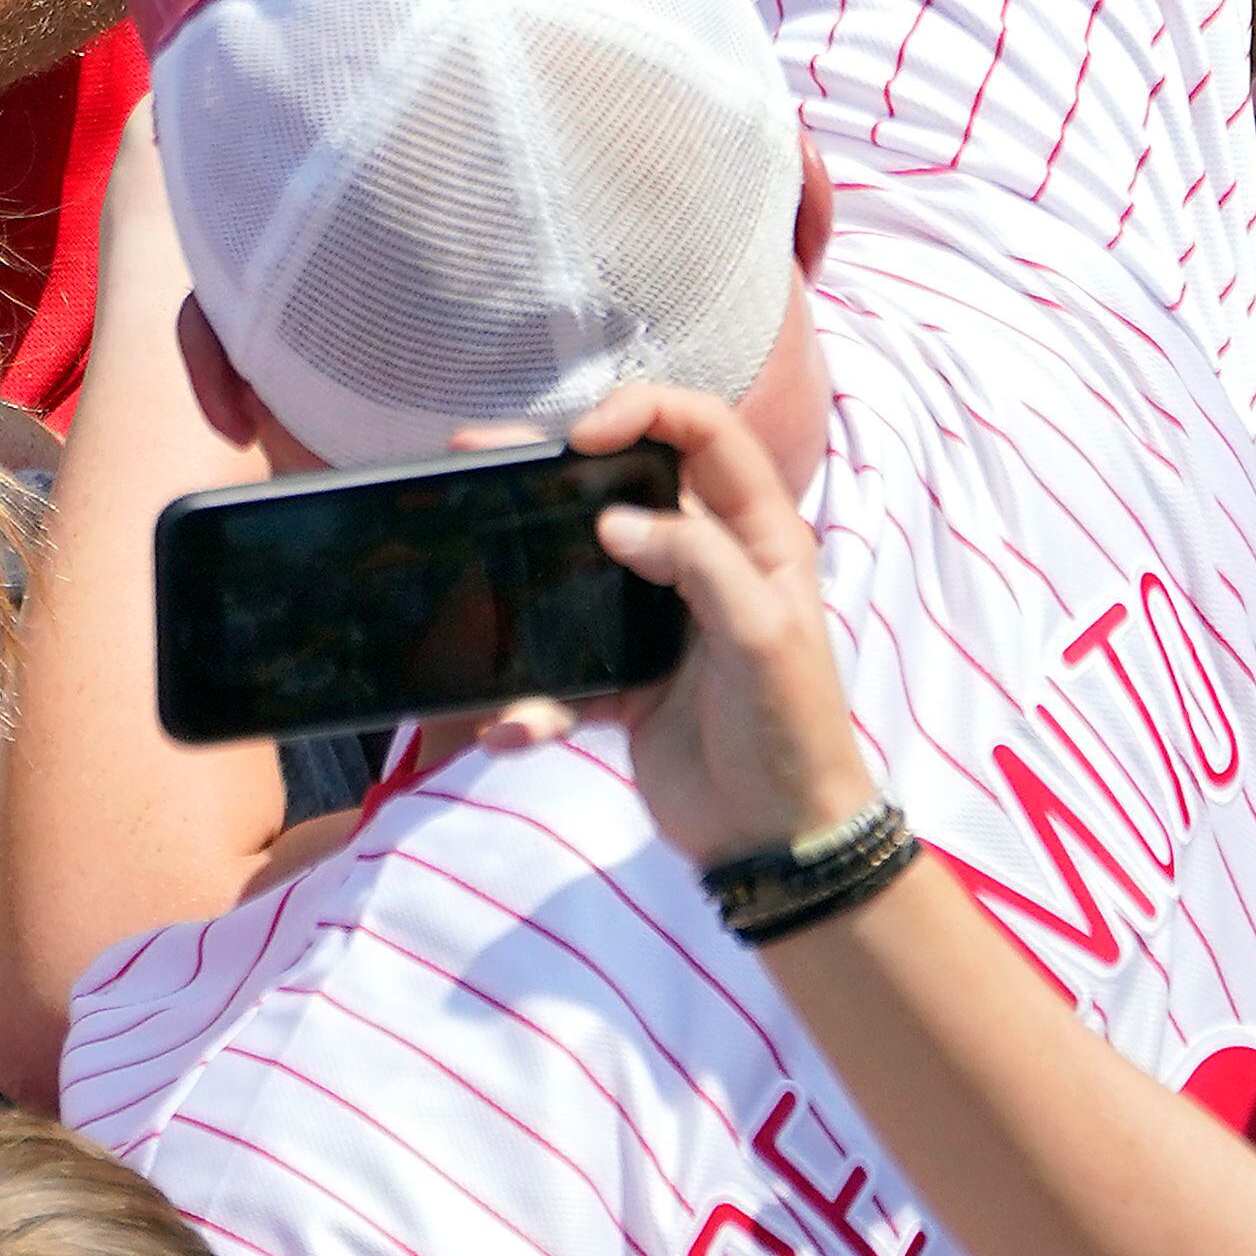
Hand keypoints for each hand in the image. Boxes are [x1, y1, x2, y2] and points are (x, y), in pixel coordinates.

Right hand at [478, 385, 872, 868]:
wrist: (778, 843)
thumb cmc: (792, 729)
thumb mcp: (762, 636)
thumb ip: (698, 563)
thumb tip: (612, 522)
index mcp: (755, 537)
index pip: (704, 435)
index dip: (645, 412)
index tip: (581, 437)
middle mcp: (702, 563)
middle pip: (623, 486)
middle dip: (552, 467)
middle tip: (480, 456)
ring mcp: (655, 618)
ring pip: (576, 566)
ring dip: (521, 570)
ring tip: (464, 557)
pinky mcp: (619, 677)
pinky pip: (560, 666)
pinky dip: (531, 696)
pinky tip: (513, 725)